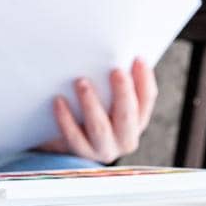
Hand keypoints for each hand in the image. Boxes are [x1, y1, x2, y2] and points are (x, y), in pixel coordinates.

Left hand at [40, 57, 158, 163]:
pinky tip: (58, 100)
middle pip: (127, 115)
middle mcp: (125, 138)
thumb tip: (113, 52)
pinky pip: (73, 137)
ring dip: (91, 103)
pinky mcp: (82, 154)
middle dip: (123, 92)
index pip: (147, 99)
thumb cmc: (91, 108)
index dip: (144, 79)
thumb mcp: (108, 96)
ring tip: (81, 82)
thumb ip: (114, 80)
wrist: (65, 142)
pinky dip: (66, 118)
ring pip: (100, 128)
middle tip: (116, 71)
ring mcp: (104, 149)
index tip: (138, 58)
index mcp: (137, 120)